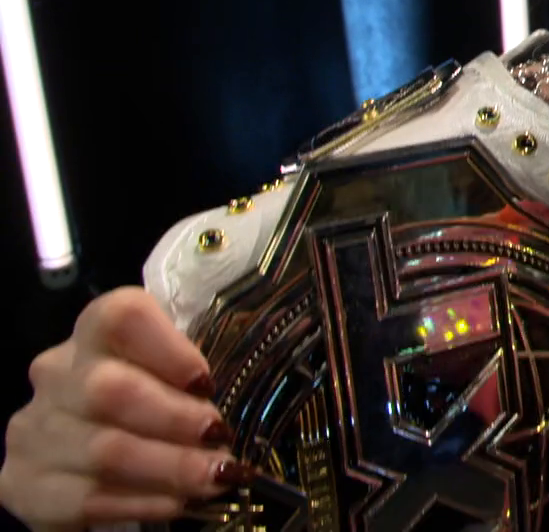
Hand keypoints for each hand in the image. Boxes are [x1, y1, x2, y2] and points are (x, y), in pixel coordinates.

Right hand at [0, 287, 252, 530]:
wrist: (78, 462)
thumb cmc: (146, 408)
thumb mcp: (169, 379)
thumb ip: (192, 377)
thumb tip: (253, 393)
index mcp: (93, 334)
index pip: (120, 316)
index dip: (167, 348)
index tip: (206, 382)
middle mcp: (57, 375)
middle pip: (110, 389)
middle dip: (176, 419)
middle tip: (220, 438)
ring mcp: (34, 430)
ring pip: (104, 449)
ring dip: (170, 467)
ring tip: (216, 475)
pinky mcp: (24, 484)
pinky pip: (87, 497)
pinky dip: (142, 501)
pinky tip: (178, 502)